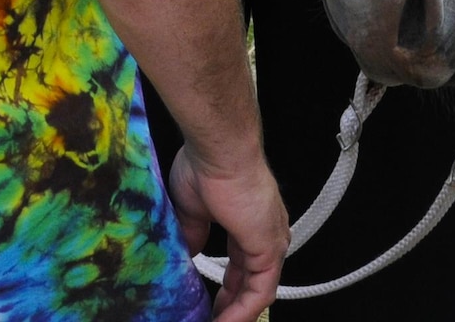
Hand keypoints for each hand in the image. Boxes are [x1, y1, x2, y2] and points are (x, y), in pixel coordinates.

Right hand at [169, 144, 287, 321]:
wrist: (219, 149)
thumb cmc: (206, 164)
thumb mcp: (191, 208)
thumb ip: (192, 235)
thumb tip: (184, 256)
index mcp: (248, 220)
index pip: (240, 264)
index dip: (225, 287)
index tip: (206, 302)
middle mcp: (264, 232)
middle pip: (249, 281)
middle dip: (229, 305)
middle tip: (209, 319)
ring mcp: (270, 241)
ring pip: (256, 292)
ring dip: (235, 314)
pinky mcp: (270, 250)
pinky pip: (260, 294)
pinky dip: (242, 313)